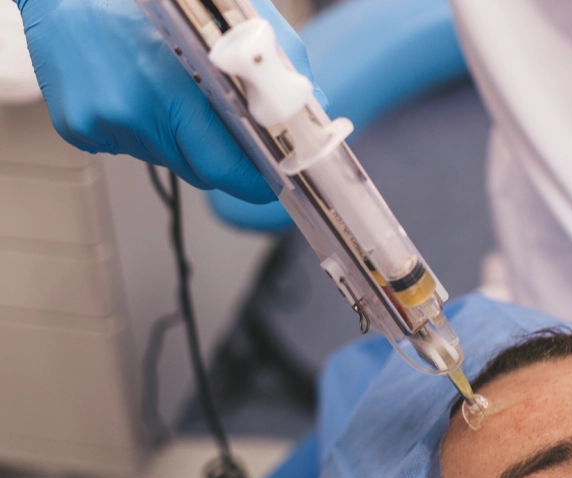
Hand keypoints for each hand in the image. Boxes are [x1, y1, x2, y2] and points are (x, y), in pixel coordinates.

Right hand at [17, 0, 322, 202]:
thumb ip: (277, 63)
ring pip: (167, 157)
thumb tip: (307, 115)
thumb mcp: (230, 14)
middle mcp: (130, 114)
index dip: (255, 181)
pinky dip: (147, 128)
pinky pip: (132, 145)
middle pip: (198, 171)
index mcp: (169, 88)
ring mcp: (100, 125)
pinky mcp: (77, 129)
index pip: (224, 168)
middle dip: (223, 158)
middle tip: (234, 130)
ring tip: (171, 89)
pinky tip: (138, 88)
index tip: (275, 181)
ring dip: (182, 138)